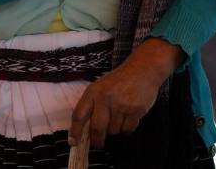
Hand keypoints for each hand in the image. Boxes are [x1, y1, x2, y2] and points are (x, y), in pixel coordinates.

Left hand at [68, 38, 183, 148]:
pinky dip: (127, 129)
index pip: (79, 115)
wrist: (142, 70)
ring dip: (115, 130)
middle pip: (97, 128)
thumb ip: (92, 104)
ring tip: (118, 117)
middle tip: (98, 144)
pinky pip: (128, 129)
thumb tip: (85, 128)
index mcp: (92, 92)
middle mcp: (105, 98)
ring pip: (114, 130)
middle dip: (97, 140)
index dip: (75, 131)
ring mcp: (121, 105)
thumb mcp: (99, 87)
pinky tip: (128, 118)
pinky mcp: (136, 110)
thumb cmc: (118, 80)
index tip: (73, 142)